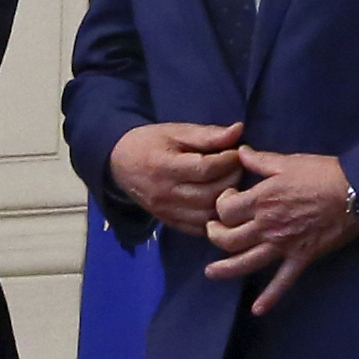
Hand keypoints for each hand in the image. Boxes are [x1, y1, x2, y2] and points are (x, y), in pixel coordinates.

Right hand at [108, 118, 245, 239]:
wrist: (119, 163)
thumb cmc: (150, 143)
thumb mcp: (176, 132)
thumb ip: (207, 134)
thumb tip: (238, 130)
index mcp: (164, 167)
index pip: (206, 169)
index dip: (228, 161)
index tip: (237, 152)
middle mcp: (165, 193)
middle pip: (210, 194)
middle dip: (232, 179)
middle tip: (238, 167)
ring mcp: (167, 211)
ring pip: (208, 215)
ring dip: (227, 201)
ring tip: (231, 184)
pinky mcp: (169, 222)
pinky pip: (199, 228)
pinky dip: (215, 217)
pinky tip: (220, 202)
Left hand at [204, 150, 358, 314]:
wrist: (355, 192)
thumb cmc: (322, 173)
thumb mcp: (287, 161)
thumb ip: (260, 160)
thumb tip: (240, 152)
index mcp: (261, 200)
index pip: (226, 209)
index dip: (221, 204)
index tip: (229, 198)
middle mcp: (266, 225)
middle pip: (229, 238)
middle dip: (215, 235)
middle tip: (214, 232)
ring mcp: (283, 244)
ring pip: (246, 262)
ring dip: (226, 269)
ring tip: (211, 273)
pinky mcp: (300, 257)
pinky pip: (283, 281)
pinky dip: (270, 298)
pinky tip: (257, 310)